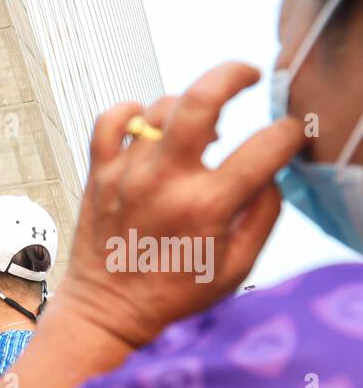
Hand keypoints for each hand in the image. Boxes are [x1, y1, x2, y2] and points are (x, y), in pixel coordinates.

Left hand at [55, 62, 307, 350]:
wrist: (106, 313)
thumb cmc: (172, 294)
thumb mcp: (236, 267)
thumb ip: (263, 214)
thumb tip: (270, 171)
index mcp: (206, 207)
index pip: (266, 146)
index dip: (290, 133)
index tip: (290, 137)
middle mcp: (164, 183)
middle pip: (200, 99)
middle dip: (233, 74)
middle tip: (248, 77)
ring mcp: (126, 175)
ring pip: (160, 107)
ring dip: (188, 109)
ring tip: (199, 131)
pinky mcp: (98, 175)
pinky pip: (109, 120)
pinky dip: (130, 112)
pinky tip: (147, 127)